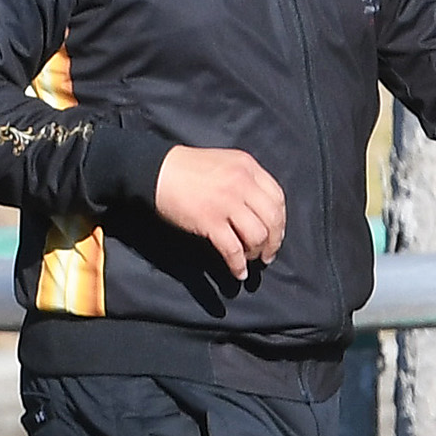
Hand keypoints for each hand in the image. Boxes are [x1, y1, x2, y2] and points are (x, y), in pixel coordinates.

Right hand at [153, 144, 288, 279]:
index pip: (278, 198)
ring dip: (256, 253)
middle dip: (273, 242)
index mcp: (248, 167)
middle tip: (267, 254)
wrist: (155, 170)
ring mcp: (226, 202)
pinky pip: (233, 249)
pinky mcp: (209, 220)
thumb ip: (245, 180)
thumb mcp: (225, 163)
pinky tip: (238, 272)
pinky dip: (238, 265)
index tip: (275, 234)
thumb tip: (259, 211)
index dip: (280, 221)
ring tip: (249, 259)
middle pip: (272, 219)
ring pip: (257, 236)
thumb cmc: (187, 168)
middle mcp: (242, 183)